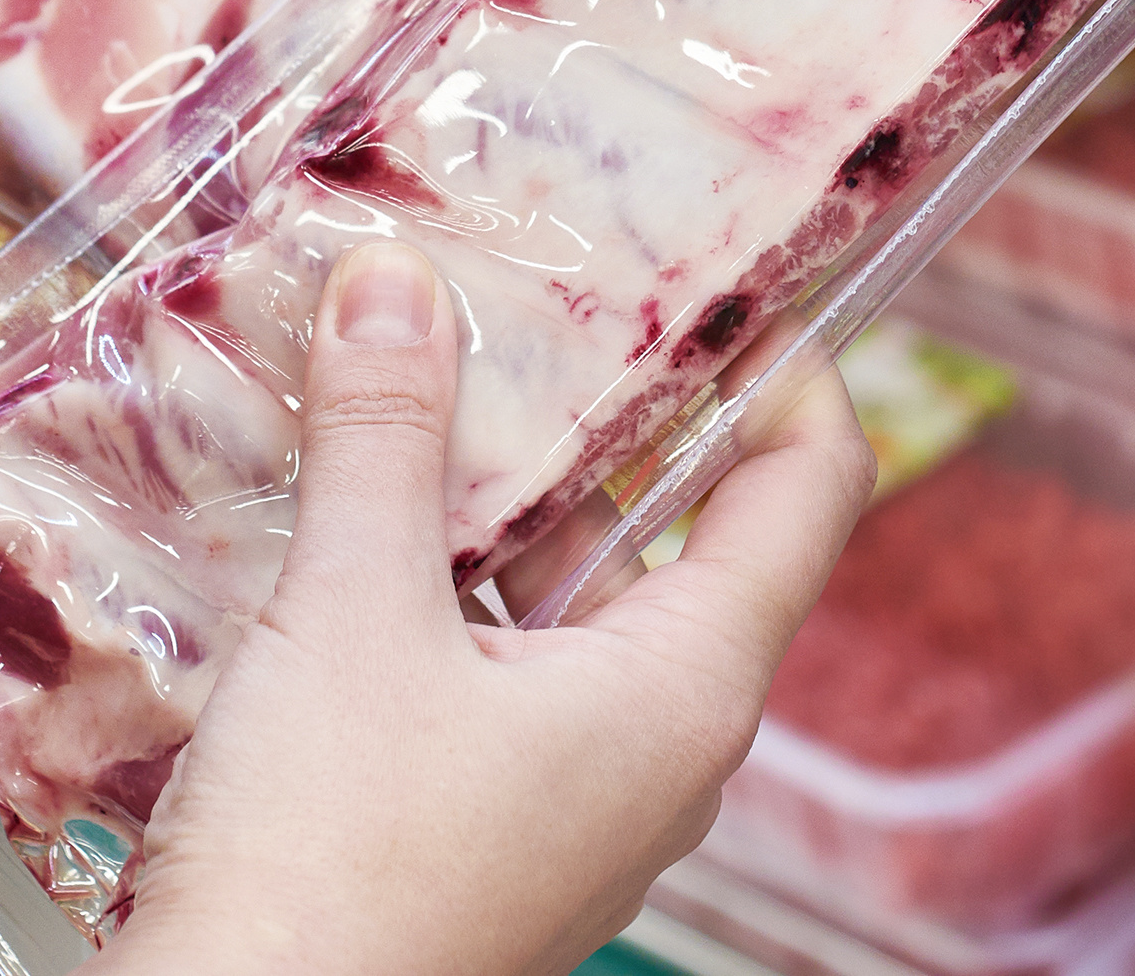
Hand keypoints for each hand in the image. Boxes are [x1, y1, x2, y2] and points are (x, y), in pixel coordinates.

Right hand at [109, 244, 877, 975]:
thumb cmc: (327, 863)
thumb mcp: (351, 614)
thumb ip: (383, 438)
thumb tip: (396, 284)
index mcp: (688, 686)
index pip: (807, 488)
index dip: (786, 368)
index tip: (726, 270)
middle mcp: (662, 747)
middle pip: (681, 536)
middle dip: (606, 415)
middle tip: (537, 290)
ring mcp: (579, 800)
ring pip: (575, 604)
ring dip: (508, 500)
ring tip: (429, 376)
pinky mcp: (493, 832)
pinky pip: (506, 673)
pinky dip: (454, 588)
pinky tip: (364, 521)